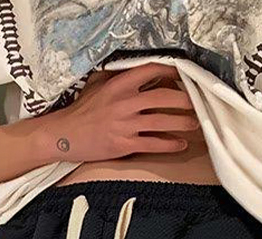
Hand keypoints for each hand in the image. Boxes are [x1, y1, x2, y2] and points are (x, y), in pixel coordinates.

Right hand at [38, 63, 198, 162]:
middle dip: (185, 100)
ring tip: (194, 124)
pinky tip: (180, 144)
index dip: (172, 72)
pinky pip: (153, 143)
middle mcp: (124, 102)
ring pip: (162, 122)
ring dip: (182, 123)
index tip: (184, 75)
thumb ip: (118, 77)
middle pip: (164, 97)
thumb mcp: (98, 85)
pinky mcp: (124, 144)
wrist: (65, 135)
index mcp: (119, 84)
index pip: (152, 71)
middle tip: (196, 103)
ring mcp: (125, 124)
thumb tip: (140, 72)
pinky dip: (170, 144)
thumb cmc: (81, 111)